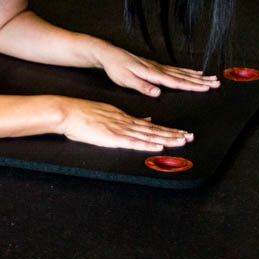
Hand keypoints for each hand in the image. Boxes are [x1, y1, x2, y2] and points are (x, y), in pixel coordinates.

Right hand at [58, 97, 192, 150]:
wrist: (68, 112)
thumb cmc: (83, 114)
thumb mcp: (108, 113)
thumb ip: (127, 119)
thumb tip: (146, 121)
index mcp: (124, 117)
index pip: (150, 126)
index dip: (167, 130)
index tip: (182, 133)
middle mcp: (126, 123)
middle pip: (154, 130)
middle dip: (173, 134)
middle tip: (190, 137)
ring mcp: (120, 129)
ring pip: (147, 136)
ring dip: (166, 139)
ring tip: (182, 141)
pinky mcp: (112, 137)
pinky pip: (133, 142)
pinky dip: (147, 145)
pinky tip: (159, 146)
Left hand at [95, 44, 220, 95]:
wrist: (108, 54)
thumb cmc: (116, 68)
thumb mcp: (126, 80)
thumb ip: (142, 86)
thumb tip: (158, 93)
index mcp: (152, 74)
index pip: (176, 81)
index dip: (192, 85)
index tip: (207, 88)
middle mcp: (158, 69)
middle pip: (183, 76)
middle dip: (201, 80)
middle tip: (217, 83)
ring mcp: (157, 66)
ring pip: (182, 72)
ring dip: (197, 76)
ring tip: (211, 78)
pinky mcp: (155, 65)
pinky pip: (176, 69)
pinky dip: (187, 71)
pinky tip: (194, 73)